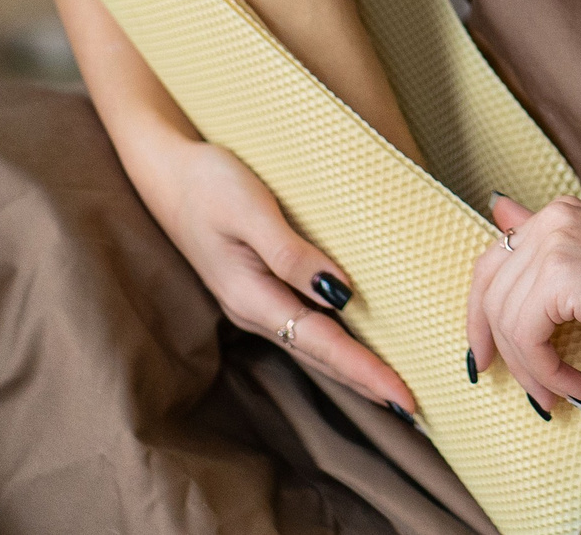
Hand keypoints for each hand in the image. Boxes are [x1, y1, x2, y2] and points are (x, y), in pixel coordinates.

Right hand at [131, 133, 416, 414]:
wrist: (167, 172)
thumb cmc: (209, 184)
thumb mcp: (250, 210)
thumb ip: (290, 253)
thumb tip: (339, 294)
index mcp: (252, 297)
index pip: (321, 344)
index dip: (364, 372)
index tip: (402, 397)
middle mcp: (255, 309)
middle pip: (320, 356)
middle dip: (366, 383)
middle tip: (412, 408)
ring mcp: (256, 301)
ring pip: (313, 346)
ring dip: (352, 369)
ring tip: (391, 389)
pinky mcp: (261, 287)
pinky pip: (305, 326)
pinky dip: (336, 343)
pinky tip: (355, 346)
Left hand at [465, 194, 580, 415]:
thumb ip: (544, 249)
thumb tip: (497, 211)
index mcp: (557, 213)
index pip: (491, 264)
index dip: (481, 317)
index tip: (486, 357)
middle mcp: (550, 219)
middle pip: (490, 294)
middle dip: (500, 350)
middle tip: (527, 390)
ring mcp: (553, 243)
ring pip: (507, 322)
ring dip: (532, 371)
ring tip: (560, 395)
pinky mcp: (560, 276)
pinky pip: (527, 338)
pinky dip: (546, 372)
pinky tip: (578, 387)